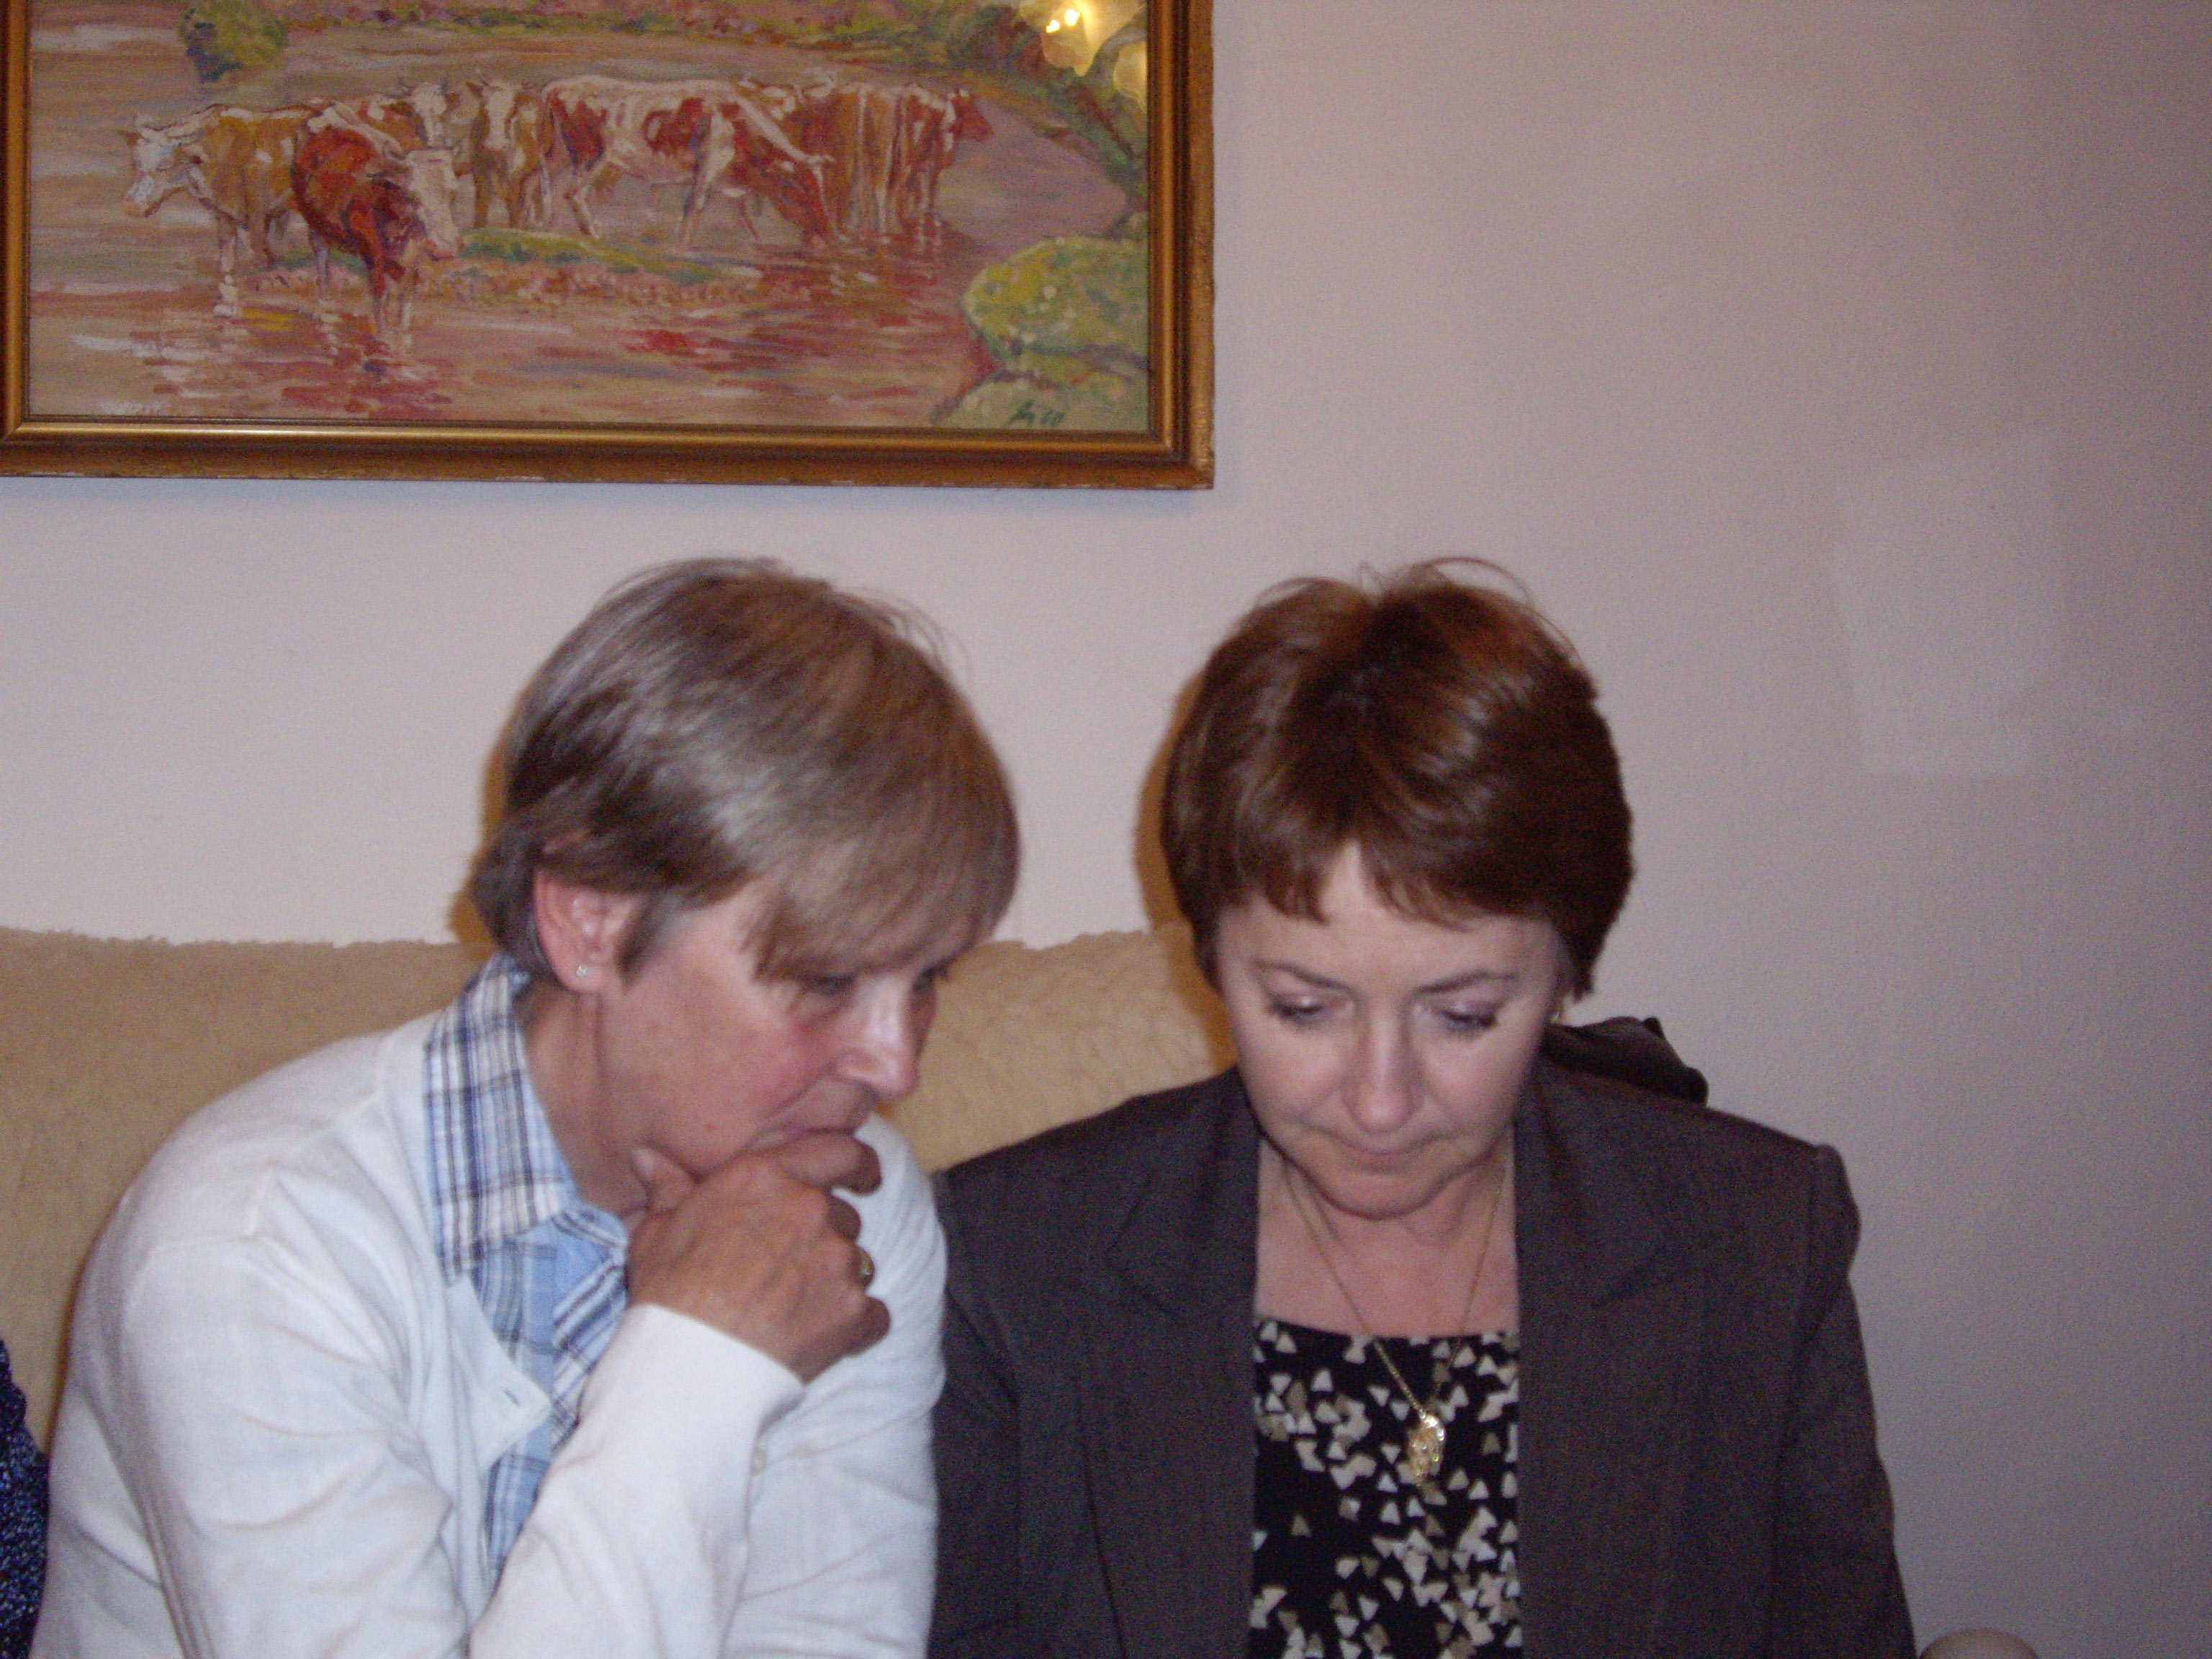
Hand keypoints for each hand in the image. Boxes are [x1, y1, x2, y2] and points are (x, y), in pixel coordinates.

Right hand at [625, 1133, 888, 1382]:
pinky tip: (819, 1338)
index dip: (856, 1165)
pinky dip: (854, 1324)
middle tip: (789, 1269)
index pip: (838, 1151)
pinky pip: (872, 1313)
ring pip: (857, 1261)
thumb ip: (668, 1188)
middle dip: (825, 1238)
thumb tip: (647, 1156)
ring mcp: (837, 1259)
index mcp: (766, 1177)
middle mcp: (810, 1208)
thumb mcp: (656, 1231)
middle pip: (843, 1214)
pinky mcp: (853, 1309)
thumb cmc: (668, 1295)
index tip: (863, 1178)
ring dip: (836, 1279)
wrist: (689, 1366)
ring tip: (793, 1308)